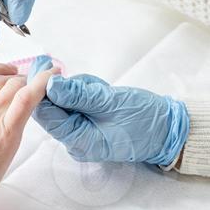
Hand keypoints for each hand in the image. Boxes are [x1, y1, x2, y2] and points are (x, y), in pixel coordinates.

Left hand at [28, 58, 188, 166]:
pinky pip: (79, 104)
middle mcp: (76, 141)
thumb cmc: (144, 120)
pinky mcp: (90, 124)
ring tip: (103, 90)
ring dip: (81, 90)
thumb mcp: (110, 102)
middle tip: (90, 83)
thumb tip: (50, 85)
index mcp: (78, 141)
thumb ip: (78, 95)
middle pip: (54, 108)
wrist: (167, 130)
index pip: (47, 115)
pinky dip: (88, 93)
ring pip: (67, 102)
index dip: (42, 90)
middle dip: (68, 89)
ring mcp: (83, 133)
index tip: (46, 68)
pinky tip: (104, 93)